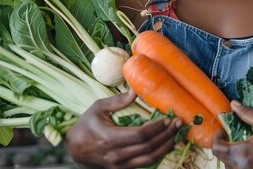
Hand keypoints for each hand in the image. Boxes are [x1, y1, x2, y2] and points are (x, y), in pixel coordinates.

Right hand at [65, 91, 182, 168]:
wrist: (74, 147)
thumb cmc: (86, 124)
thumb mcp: (98, 108)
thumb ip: (118, 100)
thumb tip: (136, 90)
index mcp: (109, 138)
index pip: (140, 135)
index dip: (157, 127)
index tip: (168, 118)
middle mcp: (115, 154)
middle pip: (148, 147)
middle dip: (166, 135)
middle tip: (178, 124)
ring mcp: (118, 164)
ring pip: (148, 159)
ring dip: (165, 147)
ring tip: (176, 135)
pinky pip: (143, 165)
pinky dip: (157, 155)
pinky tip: (165, 145)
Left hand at [212, 101, 252, 168]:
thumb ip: (247, 113)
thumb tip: (234, 104)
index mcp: (242, 152)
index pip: (216, 147)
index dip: (217, 137)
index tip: (224, 130)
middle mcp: (240, 166)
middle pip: (220, 156)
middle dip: (222, 144)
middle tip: (230, 136)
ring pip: (227, 165)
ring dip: (229, 154)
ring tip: (239, 146)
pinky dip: (236, 163)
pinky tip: (246, 155)